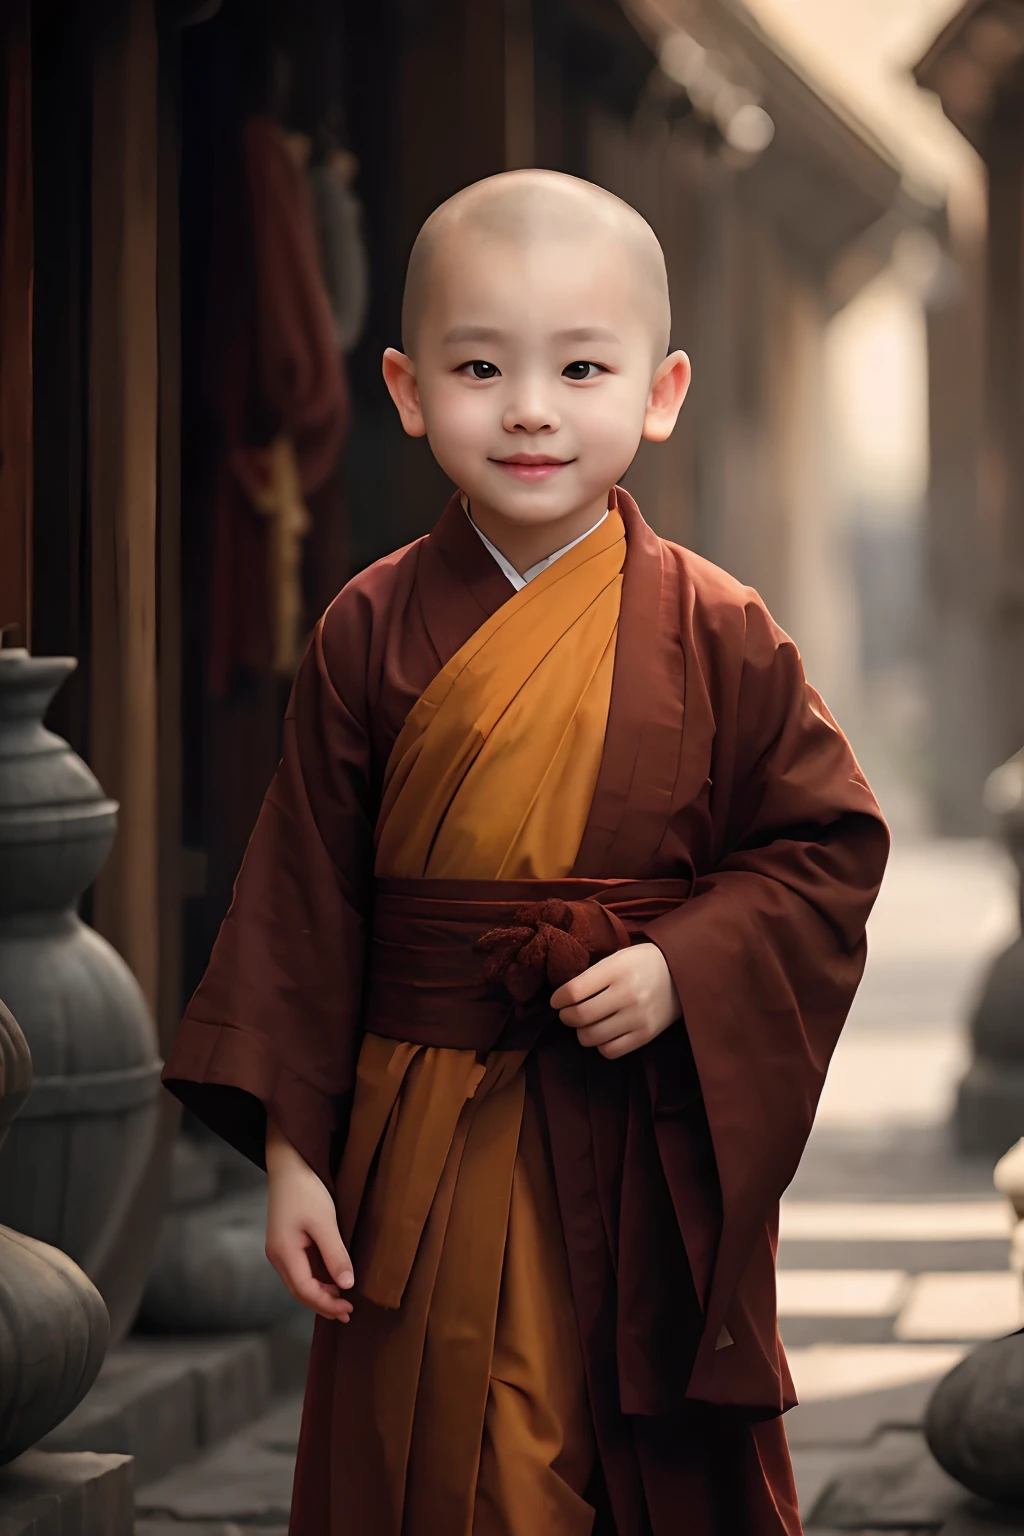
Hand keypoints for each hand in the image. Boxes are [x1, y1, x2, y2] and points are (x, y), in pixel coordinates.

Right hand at [265, 1118, 354, 1321]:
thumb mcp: (325, 1222)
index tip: (348, 1308)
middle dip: (323, 1303)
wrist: (290, 1164)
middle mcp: (278, 1255)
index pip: (305, 1290)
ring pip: (300, 1281)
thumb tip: (347, 1285)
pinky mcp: (286, 1241)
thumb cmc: (306, 1190)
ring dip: (320, 1293)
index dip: (326, 1303)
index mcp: (284, 1253)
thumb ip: (335, 1255)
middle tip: (348, 1312)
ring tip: (342, 1301)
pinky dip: (316, 1279)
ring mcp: (280, 1249)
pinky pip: (301, 1269)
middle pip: (299, 1291)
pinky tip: (331, 1281)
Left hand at [550, 942, 680, 1059]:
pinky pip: (610, 1050)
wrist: (683, 973)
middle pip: (579, 1016)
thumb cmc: (644, 962)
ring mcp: (638, 1017)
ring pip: (591, 1037)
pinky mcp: (647, 1035)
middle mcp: (627, 994)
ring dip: (581, 1032)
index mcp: (617, 969)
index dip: (558, 999)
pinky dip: (600, 1045)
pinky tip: (603, 1034)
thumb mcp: (618, 957)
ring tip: (586, 1024)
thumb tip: (563, 996)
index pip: (574, 991)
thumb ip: (593, 975)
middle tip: (567, 1013)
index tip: (557, 1000)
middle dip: (565, 1017)